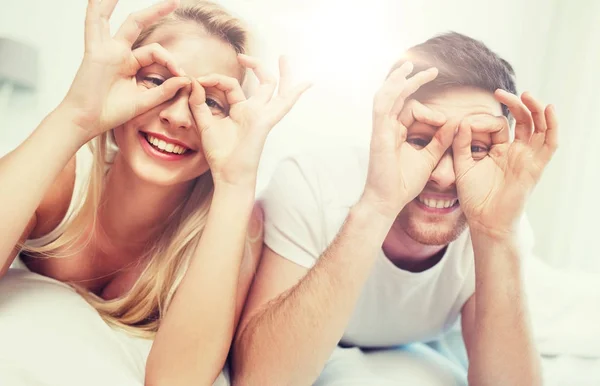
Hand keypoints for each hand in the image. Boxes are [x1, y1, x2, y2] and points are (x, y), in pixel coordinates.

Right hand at [61, 0, 190, 141]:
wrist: (87, 122)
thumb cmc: (110, 114)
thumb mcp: (144, 102)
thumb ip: (164, 91)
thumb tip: (186, 79)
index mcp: (129, 64)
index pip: (155, 52)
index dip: (171, 61)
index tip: (182, 75)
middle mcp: (118, 53)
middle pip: (138, 25)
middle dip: (156, 12)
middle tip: (175, 1)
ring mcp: (107, 50)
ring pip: (117, 20)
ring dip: (124, 4)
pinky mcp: (95, 51)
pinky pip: (94, 23)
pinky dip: (96, 7)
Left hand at [188, 55, 310, 187]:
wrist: (227, 174)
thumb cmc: (219, 154)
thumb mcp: (204, 123)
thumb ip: (199, 103)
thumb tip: (195, 82)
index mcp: (240, 110)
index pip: (231, 85)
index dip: (214, 79)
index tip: (198, 80)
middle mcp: (254, 111)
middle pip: (262, 84)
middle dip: (256, 66)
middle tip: (242, 56)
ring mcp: (262, 115)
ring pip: (277, 90)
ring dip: (283, 74)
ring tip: (284, 58)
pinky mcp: (265, 121)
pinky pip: (283, 104)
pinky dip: (295, 93)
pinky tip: (307, 84)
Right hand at [361, 62, 455, 217]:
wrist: (389, 200)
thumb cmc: (404, 183)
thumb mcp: (428, 157)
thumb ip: (440, 140)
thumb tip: (454, 122)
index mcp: (397, 133)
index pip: (411, 110)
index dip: (430, 111)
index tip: (445, 121)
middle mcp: (387, 128)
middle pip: (397, 97)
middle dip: (412, 81)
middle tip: (430, 69)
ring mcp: (381, 130)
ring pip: (386, 96)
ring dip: (397, 80)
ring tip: (408, 65)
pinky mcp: (379, 134)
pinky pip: (382, 107)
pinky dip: (390, 92)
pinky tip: (400, 81)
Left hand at [453, 90, 557, 237]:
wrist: (485, 220)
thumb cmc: (474, 196)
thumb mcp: (462, 165)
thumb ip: (461, 143)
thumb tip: (461, 121)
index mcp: (499, 150)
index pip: (499, 124)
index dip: (483, 120)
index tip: (465, 123)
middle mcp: (517, 151)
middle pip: (524, 120)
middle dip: (515, 104)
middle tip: (499, 92)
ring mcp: (528, 157)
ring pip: (540, 127)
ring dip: (536, 109)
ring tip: (526, 94)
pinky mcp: (536, 166)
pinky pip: (549, 143)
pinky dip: (552, 125)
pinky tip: (548, 109)